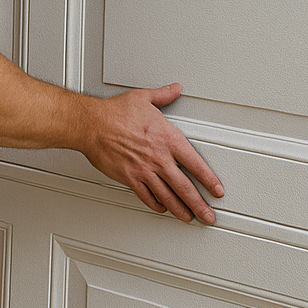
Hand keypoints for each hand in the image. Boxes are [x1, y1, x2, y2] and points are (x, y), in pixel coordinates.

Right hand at [79, 83, 223, 223]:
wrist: (90, 124)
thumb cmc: (114, 112)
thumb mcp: (142, 98)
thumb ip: (162, 95)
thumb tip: (174, 89)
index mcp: (167, 139)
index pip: (196, 164)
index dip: (209, 180)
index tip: (217, 190)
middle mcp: (159, 158)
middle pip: (185, 188)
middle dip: (200, 205)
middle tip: (209, 216)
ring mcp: (144, 170)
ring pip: (168, 196)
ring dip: (181, 210)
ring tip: (189, 218)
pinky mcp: (129, 178)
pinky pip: (146, 196)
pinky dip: (156, 205)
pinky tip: (162, 208)